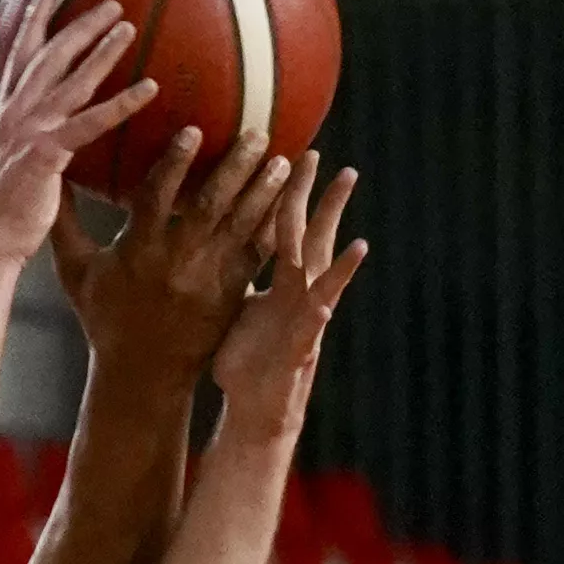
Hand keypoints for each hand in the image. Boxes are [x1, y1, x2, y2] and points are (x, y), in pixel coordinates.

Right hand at [0, 0, 157, 276]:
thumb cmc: (7, 211)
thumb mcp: (16, 164)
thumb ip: (35, 140)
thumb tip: (55, 136)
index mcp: (6, 115)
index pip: (19, 59)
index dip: (32, 24)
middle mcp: (15, 114)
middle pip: (49, 56)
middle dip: (78, 24)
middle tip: (111, 2)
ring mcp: (30, 130)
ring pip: (72, 79)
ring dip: (102, 50)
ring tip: (129, 27)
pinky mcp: (47, 152)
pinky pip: (91, 121)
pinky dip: (122, 102)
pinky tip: (150, 88)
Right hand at [52, 123, 291, 373]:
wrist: (143, 375)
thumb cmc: (106, 317)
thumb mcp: (77, 272)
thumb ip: (64, 224)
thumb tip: (50, 178)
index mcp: (139, 250)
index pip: (157, 197)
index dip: (175, 163)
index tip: (194, 130)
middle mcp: (177, 261)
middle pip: (210, 206)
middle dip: (235, 168)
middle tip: (258, 134)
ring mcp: (208, 278)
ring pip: (241, 227)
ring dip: (264, 192)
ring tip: (284, 160)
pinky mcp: (232, 293)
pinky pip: (258, 254)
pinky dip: (275, 227)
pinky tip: (291, 201)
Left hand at [206, 153, 365, 423]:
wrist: (252, 409)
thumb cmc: (244, 357)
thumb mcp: (236, 304)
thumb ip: (235, 271)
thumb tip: (207, 240)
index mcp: (280, 281)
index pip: (287, 227)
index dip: (291, 194)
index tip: (293, 155)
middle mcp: (296, 294)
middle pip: (311, 239)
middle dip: (320, 202)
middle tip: (328, 161)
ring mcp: (302, 319)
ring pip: (322, 277)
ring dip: (340, 254)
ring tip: (356, 226)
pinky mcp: (299, 349)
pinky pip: (313, 325)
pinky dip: (324, 305)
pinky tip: (333, 290)